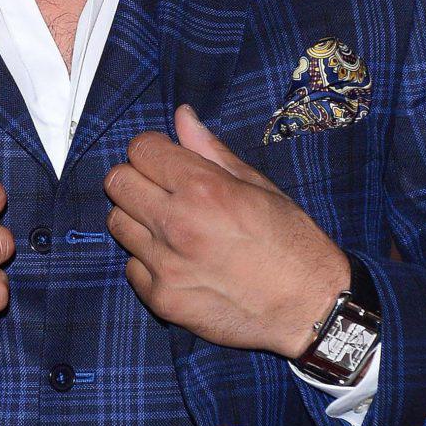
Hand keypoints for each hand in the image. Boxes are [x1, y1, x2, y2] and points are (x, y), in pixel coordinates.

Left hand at [102, 103, 349, 359]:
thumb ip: (211, 152)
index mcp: (203, 189)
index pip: (140, 149)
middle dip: (137, 178)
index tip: (167, 160)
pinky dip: (148, 261)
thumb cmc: (293, 244)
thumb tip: (182, 117)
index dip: (154, 150)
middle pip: (117, 182)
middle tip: (163, 190)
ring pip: (117, 223)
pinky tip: (178, 261)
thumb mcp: (260, 187)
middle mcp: (177, 225)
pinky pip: (131, 266)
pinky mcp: (161, 299)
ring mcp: (165, 265)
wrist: (309, 308)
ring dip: (138, 218)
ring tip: (171, 227)